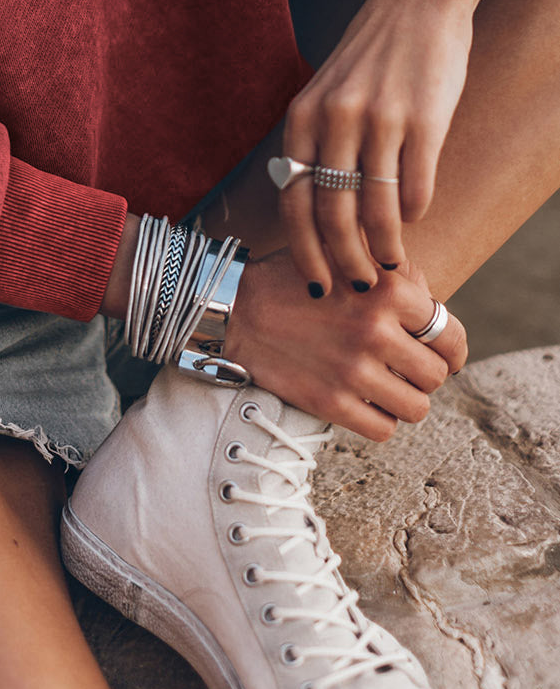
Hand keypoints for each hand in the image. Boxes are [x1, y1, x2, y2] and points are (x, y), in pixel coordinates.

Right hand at [221, 249, 467, 441]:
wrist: (236, 309)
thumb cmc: (297, 281)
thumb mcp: (348, 258)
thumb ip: (396, 276)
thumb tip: (436, 308)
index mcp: (387, 291)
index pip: (450, 335)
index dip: (452, 350)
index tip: (445, 356)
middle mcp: (375, 331)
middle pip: (436, 375)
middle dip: (424, 374)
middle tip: (405, 369)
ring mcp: (353, 371)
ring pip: (416, 408)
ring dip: (406, 400)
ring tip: (387, 387)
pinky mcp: (331, 402)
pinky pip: (384, 430)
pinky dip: (380, 421)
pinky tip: (365, 403)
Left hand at [281, 0, 472, 291]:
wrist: (418, 0)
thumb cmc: (372, 56)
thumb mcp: (326, 94)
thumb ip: (317, 144)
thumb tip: (317, 211)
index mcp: (303, 117)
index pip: (293, 200)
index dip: (303, 249)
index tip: (316, 282)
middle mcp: (334, 119)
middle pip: (331, 214)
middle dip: (344, 262)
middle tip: (358, 286)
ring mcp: (379, 119)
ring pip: (375, 209)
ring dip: (384, 247)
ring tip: (392, 265)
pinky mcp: (424, 119)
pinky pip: (415, 186)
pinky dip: (414, 212)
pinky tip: (415, 218)